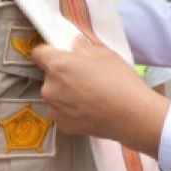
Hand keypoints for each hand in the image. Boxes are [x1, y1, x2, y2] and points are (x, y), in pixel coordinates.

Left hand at [32, 37, 169, 155]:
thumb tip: (74, 45)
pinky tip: (91, 108)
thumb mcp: (105, 53)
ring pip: (56, 94)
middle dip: (63, 74)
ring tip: (91, 95)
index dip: (50, 51)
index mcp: (58, 65)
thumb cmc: (120, 81)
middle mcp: (50, 87)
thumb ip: (83, 46)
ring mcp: (54, 108)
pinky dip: (72, 109)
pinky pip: (62, 111)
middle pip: (49, 75)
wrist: (131, 115)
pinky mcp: (62, 125)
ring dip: (66, 92)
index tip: (61, 54)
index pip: (39, 52)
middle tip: (85, 76)